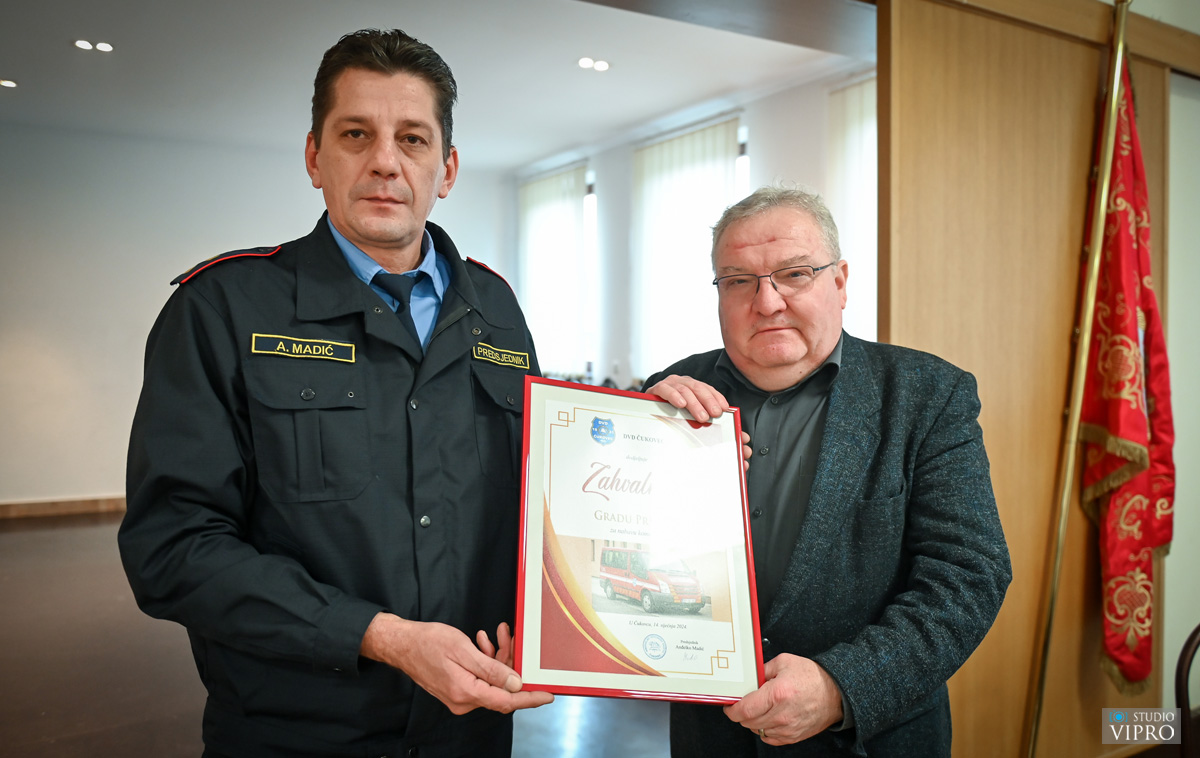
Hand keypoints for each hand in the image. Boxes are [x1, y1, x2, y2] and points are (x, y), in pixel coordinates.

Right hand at [361, 613, 553, 714]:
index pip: (506, 701)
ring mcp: (459, 697)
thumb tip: (515, 684)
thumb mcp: (463, 650)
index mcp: (466, 692)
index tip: (547, 695)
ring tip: (495, 634)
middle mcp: (463, 700)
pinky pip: (480, 678)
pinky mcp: (457, 689)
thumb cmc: (428, 643)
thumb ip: (491, 669)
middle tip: (509, 637)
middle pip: (500, 687)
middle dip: (509, 662)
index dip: (529, 698)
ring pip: (491, 680)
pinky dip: (485, 661)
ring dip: (497, 658)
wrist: (402, 644)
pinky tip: (482, 643)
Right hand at [646, 376, 751, 469]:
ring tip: (701, 416)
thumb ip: (704, 419)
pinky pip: (665, 389)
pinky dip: (674, 395)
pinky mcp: (656, 388)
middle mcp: (682, 382)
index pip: (707, 389)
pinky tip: (680, 404)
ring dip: (694, 403)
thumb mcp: (688, 415)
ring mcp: (669, 383)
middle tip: (714, 414)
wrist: (643, 410)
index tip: (724, 409)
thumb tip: (733, 434)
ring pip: (685, 390)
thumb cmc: (670, 414)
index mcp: (692, 387)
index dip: (716, 398)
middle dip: (708, 401)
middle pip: (698, 388)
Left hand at [723, 654, 843, 745]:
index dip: (732, 709)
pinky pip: (769, 738)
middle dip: (741, 713)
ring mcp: (788, 728)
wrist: (836, 693)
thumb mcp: (784, 662)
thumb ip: (762, 670)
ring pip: (757, 730)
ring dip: (753, 721)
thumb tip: (747, 679)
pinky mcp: (793, 736)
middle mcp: (782, 714)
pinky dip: (765, 729)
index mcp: (778, 693)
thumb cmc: (812, 677)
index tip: (730, 705)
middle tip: (744, 703)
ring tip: (760, 708)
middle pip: (748, 722)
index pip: (744, 709)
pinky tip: (769, 718)